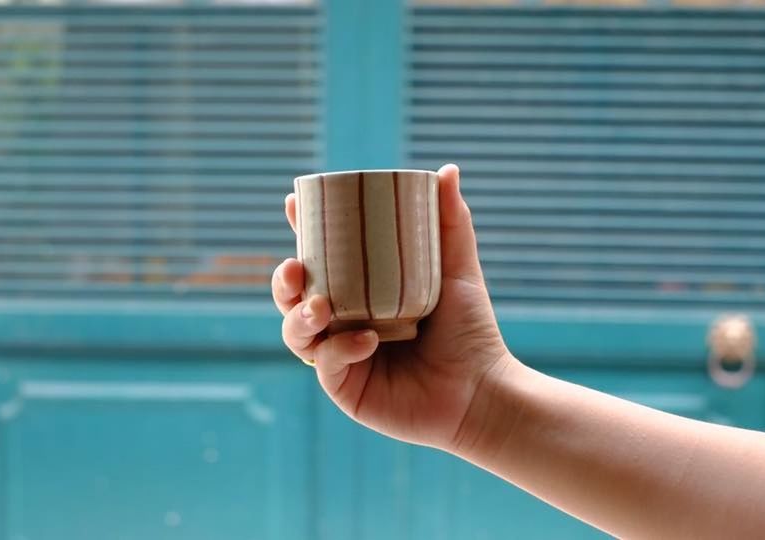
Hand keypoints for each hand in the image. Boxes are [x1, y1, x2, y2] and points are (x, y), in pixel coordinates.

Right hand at [272, 164, 512, 449]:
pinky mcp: (346, 388)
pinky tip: (366, 340)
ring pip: (295, 331)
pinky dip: (339, 349)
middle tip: (295, 266)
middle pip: (293, 295)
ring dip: (298, 315)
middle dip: (282, 278)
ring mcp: (341, 355)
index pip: (321, 259)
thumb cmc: (470, 331)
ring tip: (321, 306)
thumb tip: (448, 169)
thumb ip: (450, 223)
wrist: (481, 389)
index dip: (300, 232)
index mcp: (361, 291)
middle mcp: (344, 321)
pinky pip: (325, 365)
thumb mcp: (458, 270)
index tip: (293, 204)